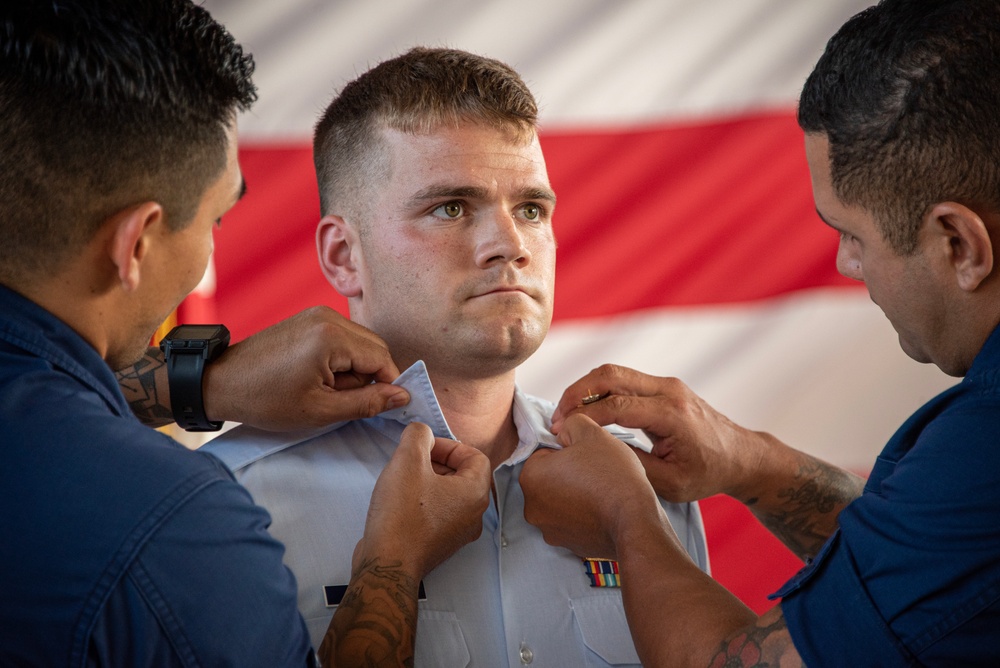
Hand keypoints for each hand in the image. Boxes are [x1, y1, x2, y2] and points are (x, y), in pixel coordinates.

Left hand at [202, 306, 409, 429]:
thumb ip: (367, 403)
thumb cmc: (266, 400)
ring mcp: (318, 315)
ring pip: (360, 344)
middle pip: (375, 348)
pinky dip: (341, 361)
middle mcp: (328, 317)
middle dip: (369, 377)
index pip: (382, 359)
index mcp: (332, 336)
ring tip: (327, 390)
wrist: (221, 382)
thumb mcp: (321, 410)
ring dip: (354, 370)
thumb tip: (403, 396)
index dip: (388, 386)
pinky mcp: (309, 319)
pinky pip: (343, 339)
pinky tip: (320, 378)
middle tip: (344, 401)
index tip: (384, 408)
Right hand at [356, 422, 491, 578]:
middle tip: (410, 461)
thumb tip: (422, 433)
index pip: (475, 456)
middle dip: (437, 462)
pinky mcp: (441, 545)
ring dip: (429, 481)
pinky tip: (400, 502)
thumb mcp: (407, 461)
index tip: (424, 448)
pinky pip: (439, 513)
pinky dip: (424, 502)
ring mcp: (458, 533)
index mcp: (475, 493)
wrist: (388, 564)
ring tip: (402, 480)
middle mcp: (474, 515)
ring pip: (449, 495)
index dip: (450, 446)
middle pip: (463, 475)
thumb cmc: (402, 513)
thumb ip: (418, 436)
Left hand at [522, 414, 667, 559]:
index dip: (566, 450)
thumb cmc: (611, 475)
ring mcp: (549, 530)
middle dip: (567, 474)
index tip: (585, 455)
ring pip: (560, 502)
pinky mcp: (567, 546)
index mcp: (531, 476)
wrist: (634, 521)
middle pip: (549, 479)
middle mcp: (532, 507)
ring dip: (575, 495)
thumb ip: (571, 423)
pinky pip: (572, 522)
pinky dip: (583, 516)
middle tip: (595, 472)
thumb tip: (564, 430)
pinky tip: (602, 510)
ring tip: (601, 491)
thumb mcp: (592, 432)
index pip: (543, 454)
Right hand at [550, 364, 762, 501]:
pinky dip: (599, 390)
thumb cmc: (708, 474)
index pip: (615, 404)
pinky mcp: (663, 386)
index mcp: (671, 414)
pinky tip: (585, 409)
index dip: (583, 416)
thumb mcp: (669, 483)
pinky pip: (623, 378)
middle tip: (555, 417)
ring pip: (614, 371)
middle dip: (576, 393)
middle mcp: (669, 391)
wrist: (740, 456)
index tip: (560, 431)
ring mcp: (667, 384)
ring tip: (565, 413)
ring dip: (584, 388)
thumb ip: (631, 465)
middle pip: (610, 375)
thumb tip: (594, 450)